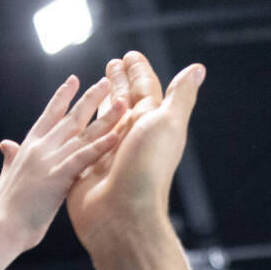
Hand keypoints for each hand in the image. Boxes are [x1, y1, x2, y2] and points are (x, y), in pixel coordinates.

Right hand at [0, 75, 124, 249]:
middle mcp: (40, 148)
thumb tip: (6, 144)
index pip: (49, 115)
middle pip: (70, 117)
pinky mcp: (58, 177)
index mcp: (28, 147)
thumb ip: (11, 158)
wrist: (1, 228)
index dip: (63, 96)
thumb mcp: (7, 176)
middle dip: (90, 98)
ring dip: (105, 117)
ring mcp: (49, 161)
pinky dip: (100, 146)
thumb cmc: (5, 208)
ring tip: (123, 101)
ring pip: (82, 133)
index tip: (75, 80)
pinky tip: (117, 136)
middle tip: (107, 81)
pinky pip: (83, 157)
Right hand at [66, 52, 205, 251]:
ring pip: (105, 119)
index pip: (146, 88)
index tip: (130, 54)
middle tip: (112, 63)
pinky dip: (79, 128)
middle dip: (120, 81)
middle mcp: (132, 136)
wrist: (123, 215)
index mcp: (152, 124)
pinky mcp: (88, 167)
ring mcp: (109, 152)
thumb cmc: (148, 169)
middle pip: (126, 101)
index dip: (138, 70)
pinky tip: (71, 120)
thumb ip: (180, 96)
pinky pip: (84, 141)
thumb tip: (198, 68)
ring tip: (92, 84)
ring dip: (100, 101)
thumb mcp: (168, 125)